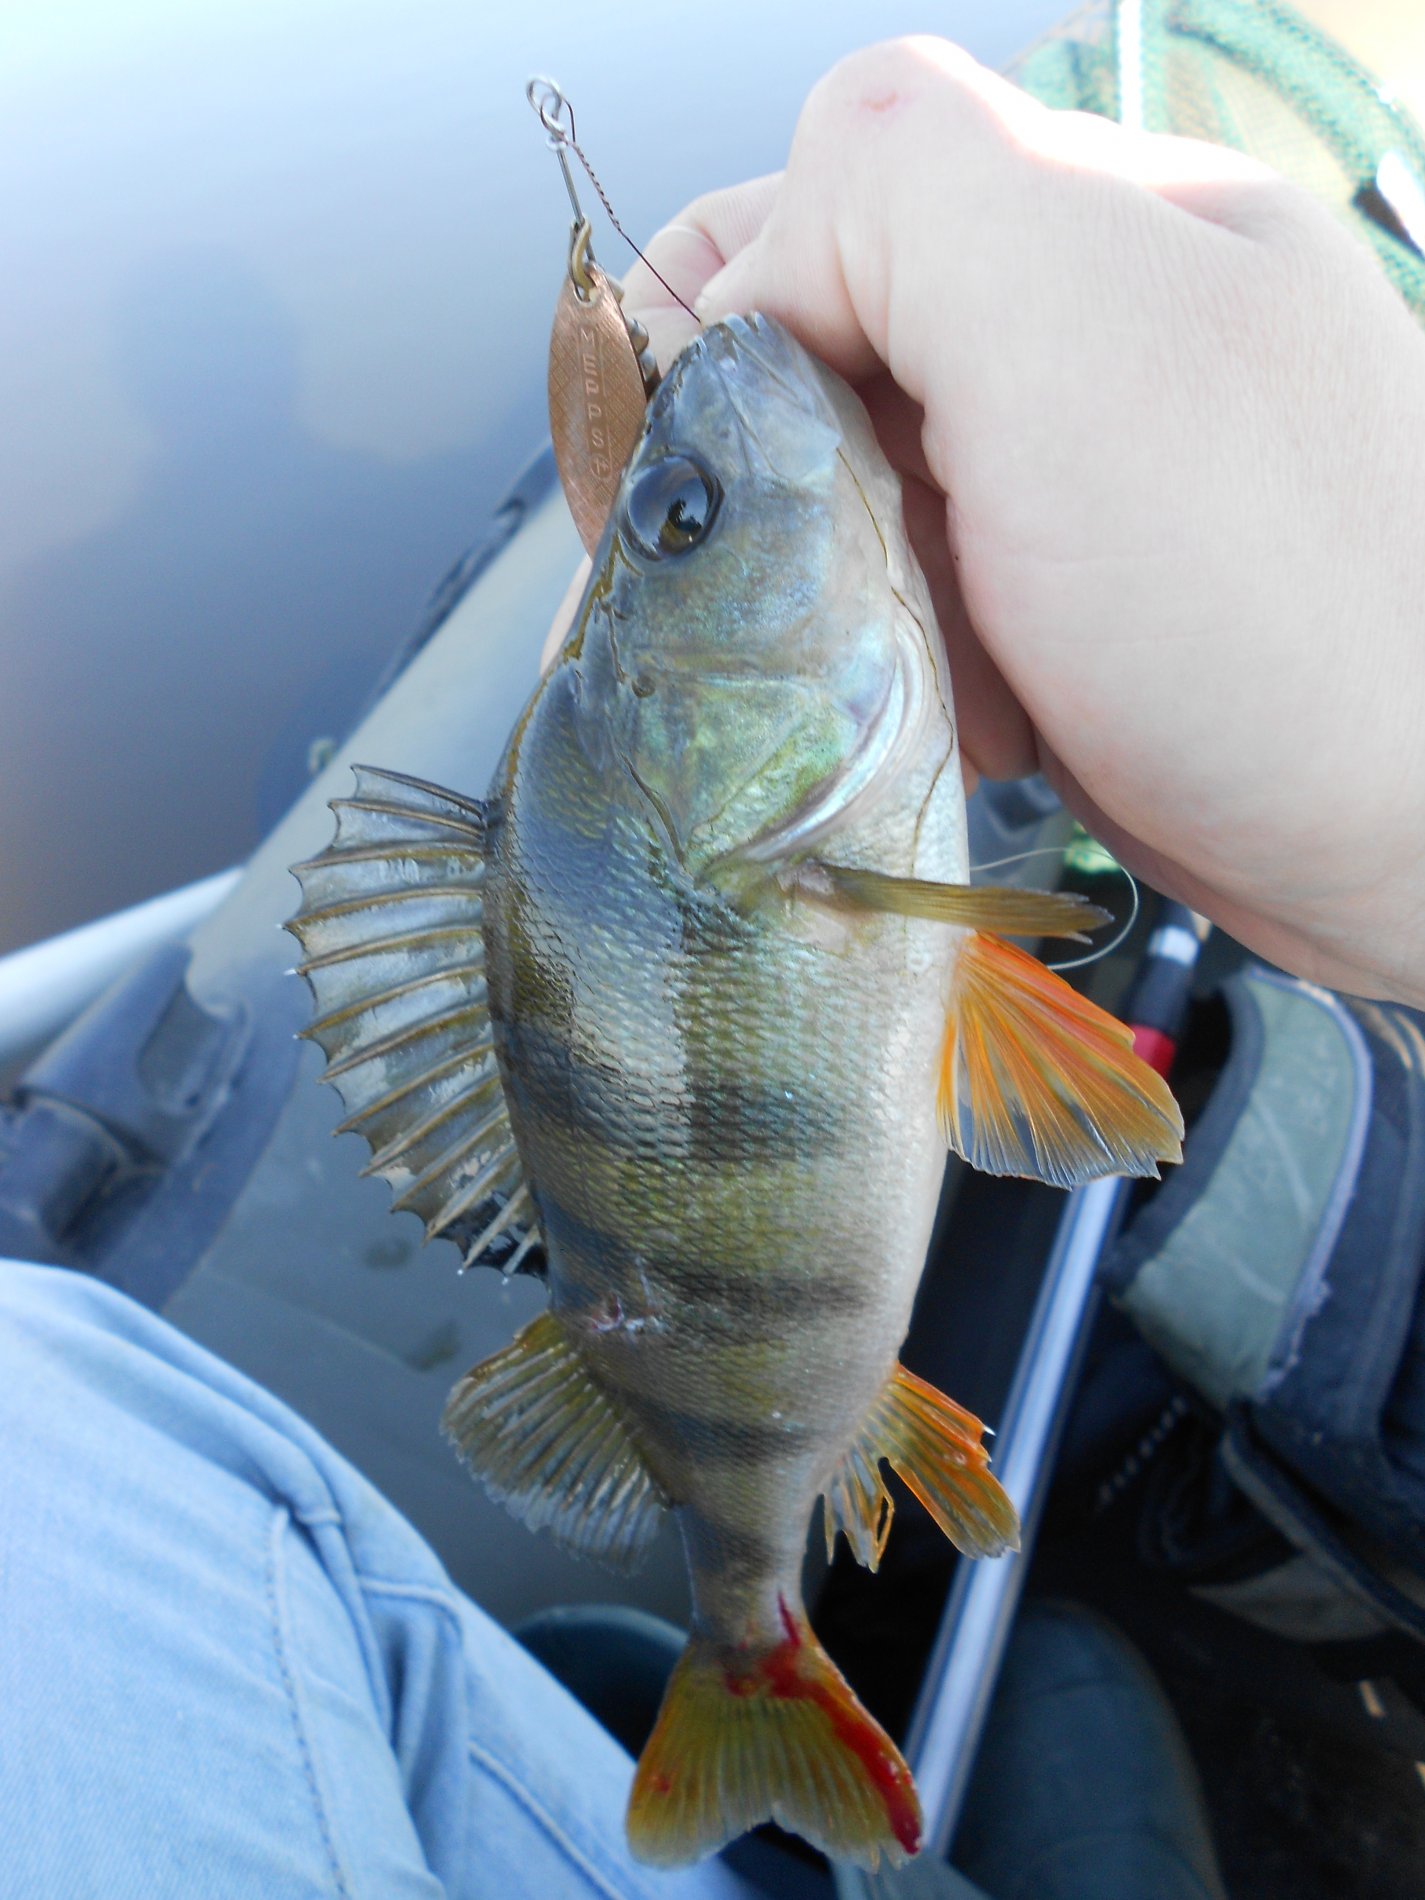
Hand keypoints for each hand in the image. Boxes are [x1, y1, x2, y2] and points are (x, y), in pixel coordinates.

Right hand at [586, 37, 1424, 1005]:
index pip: (819, 191)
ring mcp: (1086, 468)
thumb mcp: (1077, 329)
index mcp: (1088, 211)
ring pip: (863, 482)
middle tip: (785, 587)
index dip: (721, 320)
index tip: (685, 475)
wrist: (1422, 834)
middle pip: (827, 340)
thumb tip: (749, 276)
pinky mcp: (1083, 595)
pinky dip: (913, 660)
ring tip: (916, 672)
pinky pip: (926, 593)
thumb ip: (898, 195)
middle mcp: (1086, 322)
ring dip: (844, 588)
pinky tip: (980, 718)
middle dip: (777, 475)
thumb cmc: (1271, 605)